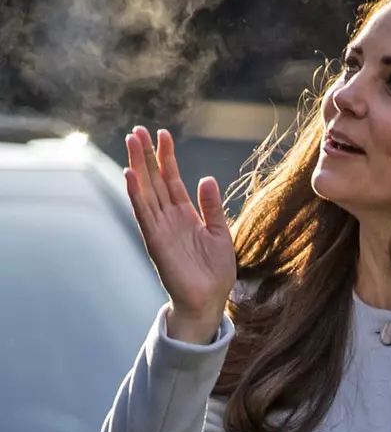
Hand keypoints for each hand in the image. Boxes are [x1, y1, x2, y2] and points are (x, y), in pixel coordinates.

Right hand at [124, 126, 236, 338]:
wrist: (210, 301)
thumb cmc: (215, 272)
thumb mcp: (219, 233)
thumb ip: (212, 207)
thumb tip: (206, 178)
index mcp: (185, 215)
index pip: (172, 179)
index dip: (166, 157)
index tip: (162, 134)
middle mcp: (169, 218)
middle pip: (154, 180)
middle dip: (146, 155)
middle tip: (137, 129)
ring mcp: (160, 228)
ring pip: (146, 191)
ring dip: (137, 166)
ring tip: (131, 141)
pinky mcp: (155, 242)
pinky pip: (144, 214)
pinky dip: (137, 195)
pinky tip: (130, 175)